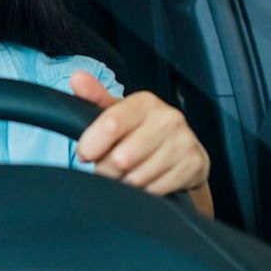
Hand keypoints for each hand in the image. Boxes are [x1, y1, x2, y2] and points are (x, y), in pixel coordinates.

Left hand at [70, 71, 209, 196]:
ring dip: (124, 183)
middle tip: (108, 167)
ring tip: (127, 173)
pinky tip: (145, 181)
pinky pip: (155, 190)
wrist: (182, 150)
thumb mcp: (117, 112)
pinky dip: (144, 191)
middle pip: (121, 158)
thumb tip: (77, 78)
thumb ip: (94, 97)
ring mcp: (183, 142)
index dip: (91, 146)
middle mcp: (168, 119)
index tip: (85, 153)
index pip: (111, 124)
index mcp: (145, 102)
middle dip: (106, 169)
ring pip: (137, 178)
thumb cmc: (141, 130)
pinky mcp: (193, 165)